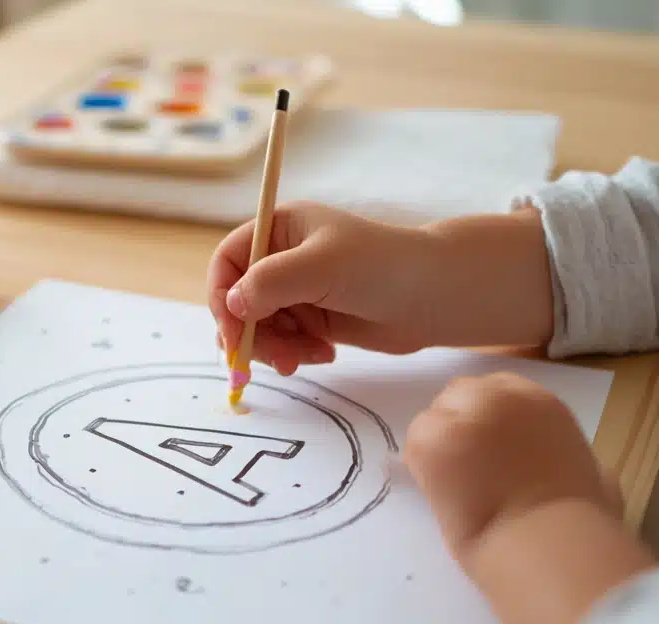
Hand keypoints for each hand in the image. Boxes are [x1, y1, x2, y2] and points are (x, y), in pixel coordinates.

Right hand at [206, 202, 440, 375]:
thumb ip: (269, 283)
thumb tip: (232, 305)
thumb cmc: (382, 267)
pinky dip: (294, 354)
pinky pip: (284, 342)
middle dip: (249, 332)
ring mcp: (298, 291)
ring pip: (258, 327)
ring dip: (273, 348)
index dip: (222, 295)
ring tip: (301, 360)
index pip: (228, 260)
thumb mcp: (320, 267)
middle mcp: (284, 258)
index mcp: (281, 229)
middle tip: (267, 358)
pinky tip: (323, 355)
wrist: (436, 297)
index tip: (231, 331)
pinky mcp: (314, 320)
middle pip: (238, 300)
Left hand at [403, 372, 623, 561]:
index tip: (487, 447)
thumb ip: (568, 458)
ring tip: (453, 486)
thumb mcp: (594, 475)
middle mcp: (499, 396)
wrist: (546, 541)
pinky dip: (422, 467)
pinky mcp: (431, 440)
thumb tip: (572, 469)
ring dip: (439, 446)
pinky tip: (441, 493)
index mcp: (540, 402)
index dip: (488, 418)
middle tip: (463, 466)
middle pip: (461, 394)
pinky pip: (415, 444)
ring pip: (434, 418)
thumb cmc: (580, 520)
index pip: (500, 389)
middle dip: (459, 424)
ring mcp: (462, 414)